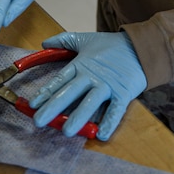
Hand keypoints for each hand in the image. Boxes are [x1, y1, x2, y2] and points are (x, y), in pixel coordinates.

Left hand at [30, 31, 146, 140]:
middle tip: (39, 121)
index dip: (46, 92)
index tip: (33, 104)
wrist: (140, 47)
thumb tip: (44, 42)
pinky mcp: (123, 93)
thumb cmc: (111, 46)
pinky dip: (109, 122)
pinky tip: (100, 134)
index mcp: (81, 64)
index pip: (60, 79)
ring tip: (67, 131)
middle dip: (53, 107)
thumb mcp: (86, 39)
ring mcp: (108, 85)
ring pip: (91, 102)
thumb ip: (64, 40)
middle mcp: (92, 76)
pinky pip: (116, 110)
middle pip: (70, 92)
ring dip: (78, 117)